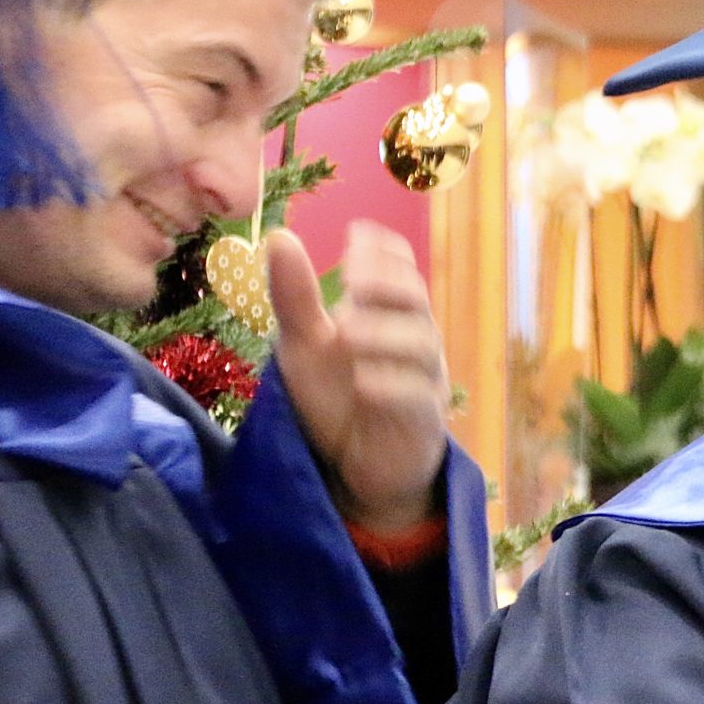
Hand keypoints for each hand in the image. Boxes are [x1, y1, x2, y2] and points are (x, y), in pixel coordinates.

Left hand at [268, 221, 451, 531]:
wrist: (355, 468)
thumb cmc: (336, 398)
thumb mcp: (304, 344)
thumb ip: (295, 296)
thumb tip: (278, 235)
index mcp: (392, 318)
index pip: (403, 271)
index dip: (385, 252)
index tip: (357, 237)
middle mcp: (416, 344)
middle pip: (417, 303)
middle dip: (388, 286)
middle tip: (352, 279)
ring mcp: (425, 384)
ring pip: (421, 348)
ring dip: (386, 335)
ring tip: (348, 331)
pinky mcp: (422, 425)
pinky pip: (417, 400)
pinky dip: (393, 387)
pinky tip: (364, 382)